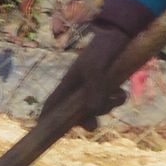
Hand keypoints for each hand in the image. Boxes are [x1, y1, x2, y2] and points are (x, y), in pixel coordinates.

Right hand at [39, 0, 154, 130]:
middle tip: (92, 124)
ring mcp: (94, 87)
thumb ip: (94, 89)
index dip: (46, 119)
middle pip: (76, 114)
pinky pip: (111, 100)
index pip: (52, 105)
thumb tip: (91, 112)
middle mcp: (80, 87)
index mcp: (69, 83)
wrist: (122, 32)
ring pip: (97, 108)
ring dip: (107, 107)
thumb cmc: (103, 48)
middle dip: (86, 120)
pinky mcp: (108, 84)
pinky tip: (121, 91)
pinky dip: (116, 99)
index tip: (43, 132)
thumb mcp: (96, 67)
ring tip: (117, 94)